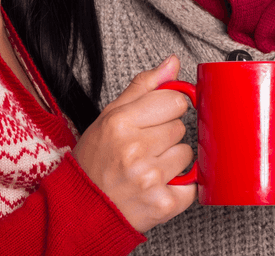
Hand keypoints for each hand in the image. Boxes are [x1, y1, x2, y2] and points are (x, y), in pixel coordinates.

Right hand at [73, 55, 195, 231]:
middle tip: (143, 149)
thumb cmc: (94, 161)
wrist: (82, 211)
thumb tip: (172, 63)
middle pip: (180, 127)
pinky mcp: (163, 204)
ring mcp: (150, 178)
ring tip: (147, 168)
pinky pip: (192, 185)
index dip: (167, 109)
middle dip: (166, 137)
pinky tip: (157, 187)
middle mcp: (134, 150)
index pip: (175, 101)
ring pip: (187, 154)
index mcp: (120, 123)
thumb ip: (144, 86)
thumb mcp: (109, 116)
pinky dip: (180, 187)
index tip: (155, 119)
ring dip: (173, 161)